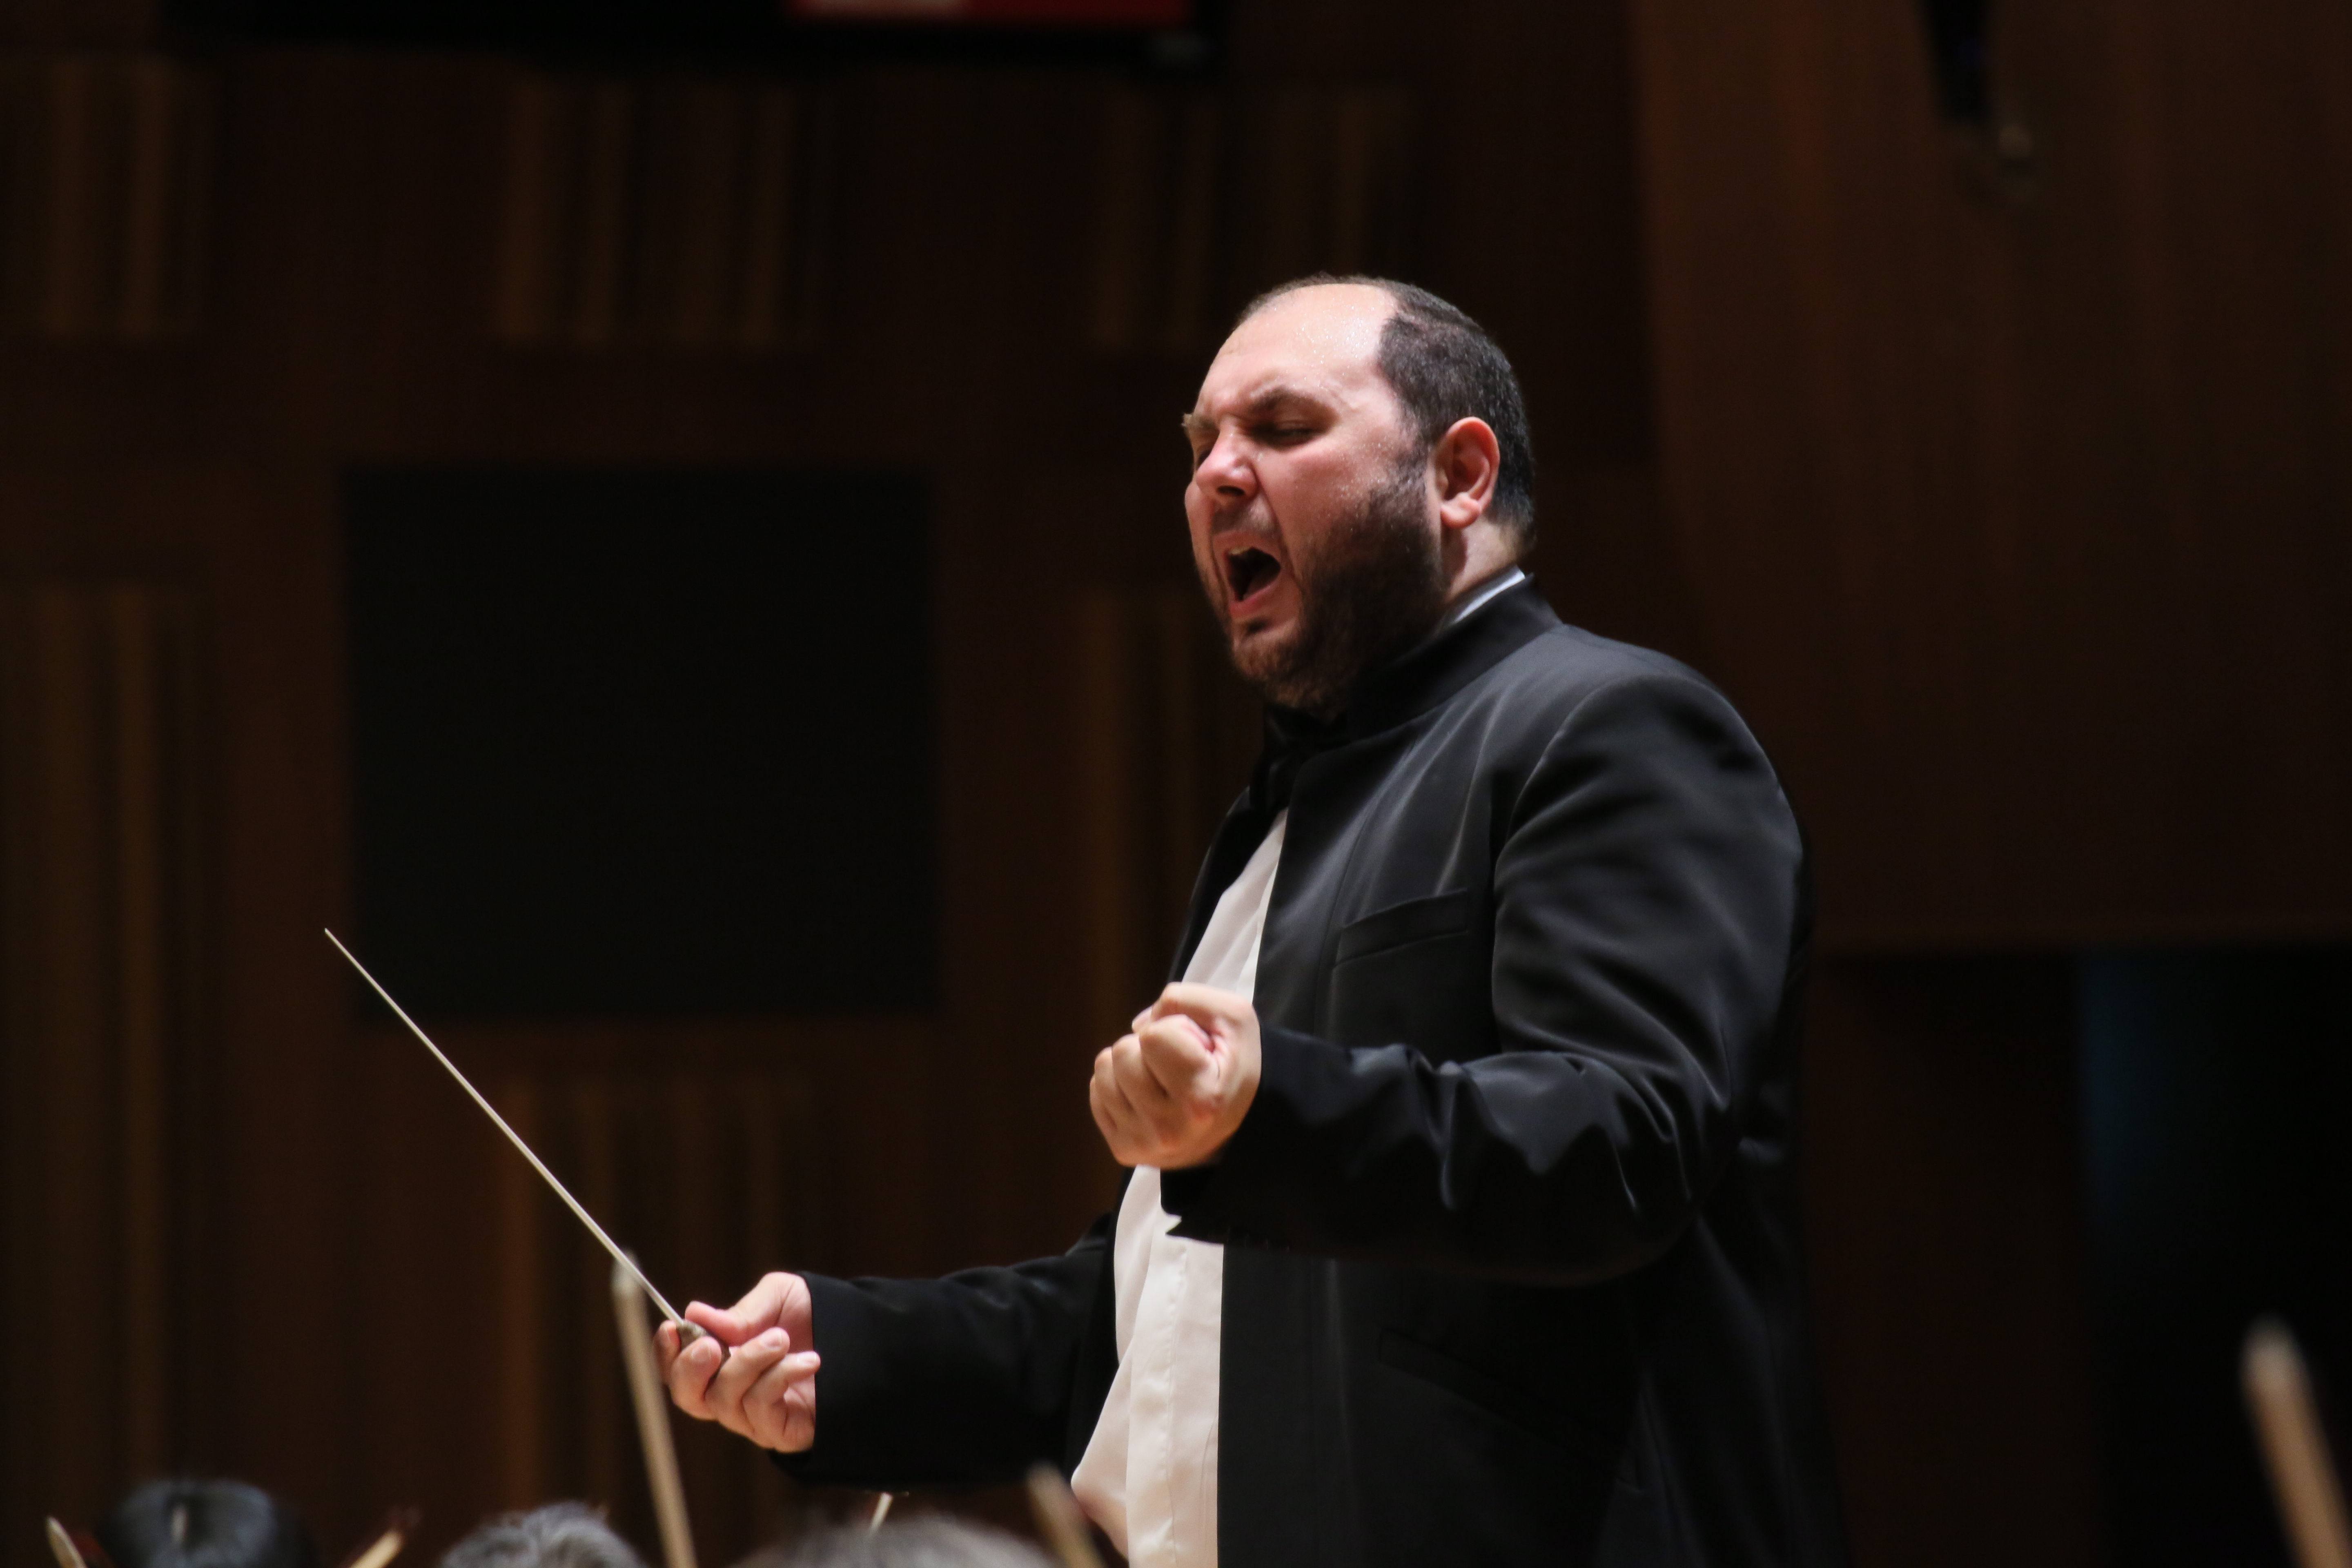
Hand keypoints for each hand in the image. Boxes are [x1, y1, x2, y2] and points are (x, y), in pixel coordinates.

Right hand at [657, 1271, 818, 1451]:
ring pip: (725, 1400)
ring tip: (781, 1339)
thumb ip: (742, 1311)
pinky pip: (760, 1410)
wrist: (866, 1338)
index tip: (672, 1328)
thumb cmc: (815, 1317)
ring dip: (750, 1363)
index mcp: (722, 1360)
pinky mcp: (780, 1432)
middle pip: (688, 1397)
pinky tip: (806, 1361)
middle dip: (690, 1371)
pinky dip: (779, 1378)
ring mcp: (754, 1417)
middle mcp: (732, 1393)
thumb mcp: (779, 1298)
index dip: (666, 1354)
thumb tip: (697, 1315)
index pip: (678, 1368)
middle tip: (712, 1346)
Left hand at [1090, 982, 1261, 1168]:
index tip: (1198, 1049)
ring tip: (1161, 1077)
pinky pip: (1096, 1092)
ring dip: (1129, 1062)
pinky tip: (1147, 1094)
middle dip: (1148, 1045)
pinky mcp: (1124, 1151)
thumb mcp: (1232, 1017)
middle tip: (1177, 1063)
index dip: (1175, 1028)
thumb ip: (1186, 1000)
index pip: (1153, 1035)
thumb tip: (1137, 1026)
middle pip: (1122, 1052)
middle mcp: (1168, 1129)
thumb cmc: (1234, 1064)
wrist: (1241, 1123)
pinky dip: (1118, 1084)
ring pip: (1104, 1069)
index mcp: (1201, 1100)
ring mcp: (1142, 1144)